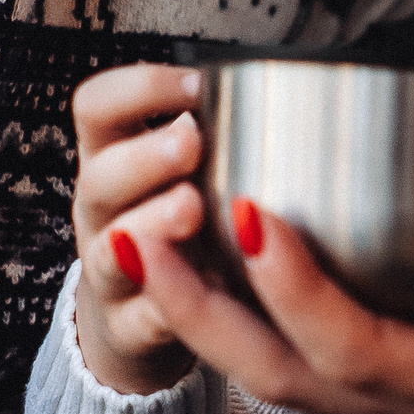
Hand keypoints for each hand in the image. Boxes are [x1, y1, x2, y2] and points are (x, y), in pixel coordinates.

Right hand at [69, 63, 207, 394]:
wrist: (145, 318)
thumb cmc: (187, 225)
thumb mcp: (196, 171)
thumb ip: (230, 134)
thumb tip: (316, 84)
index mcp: (116, 158)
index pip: (98, 107)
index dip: (136, 89)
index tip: (196, 85)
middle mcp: (104, 211)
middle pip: (98, 176)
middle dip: (144, 156)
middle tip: (191, 141)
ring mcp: (109, 272)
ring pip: (109, 251)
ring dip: (150, 225)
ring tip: (190, 207)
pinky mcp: (128, 329)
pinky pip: (138, 320)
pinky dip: (164, 308)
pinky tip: (194, 296)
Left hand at [125, 208, 413, 413]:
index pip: (362, 351)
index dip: (298, 287)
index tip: (252, 215)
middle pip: (286, 377)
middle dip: (203, 312)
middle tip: (142, 233)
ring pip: (292, 374)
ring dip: (216, 314)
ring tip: (162, 239)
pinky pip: (326, 357)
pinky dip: (270, 311)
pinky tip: (243, 258)